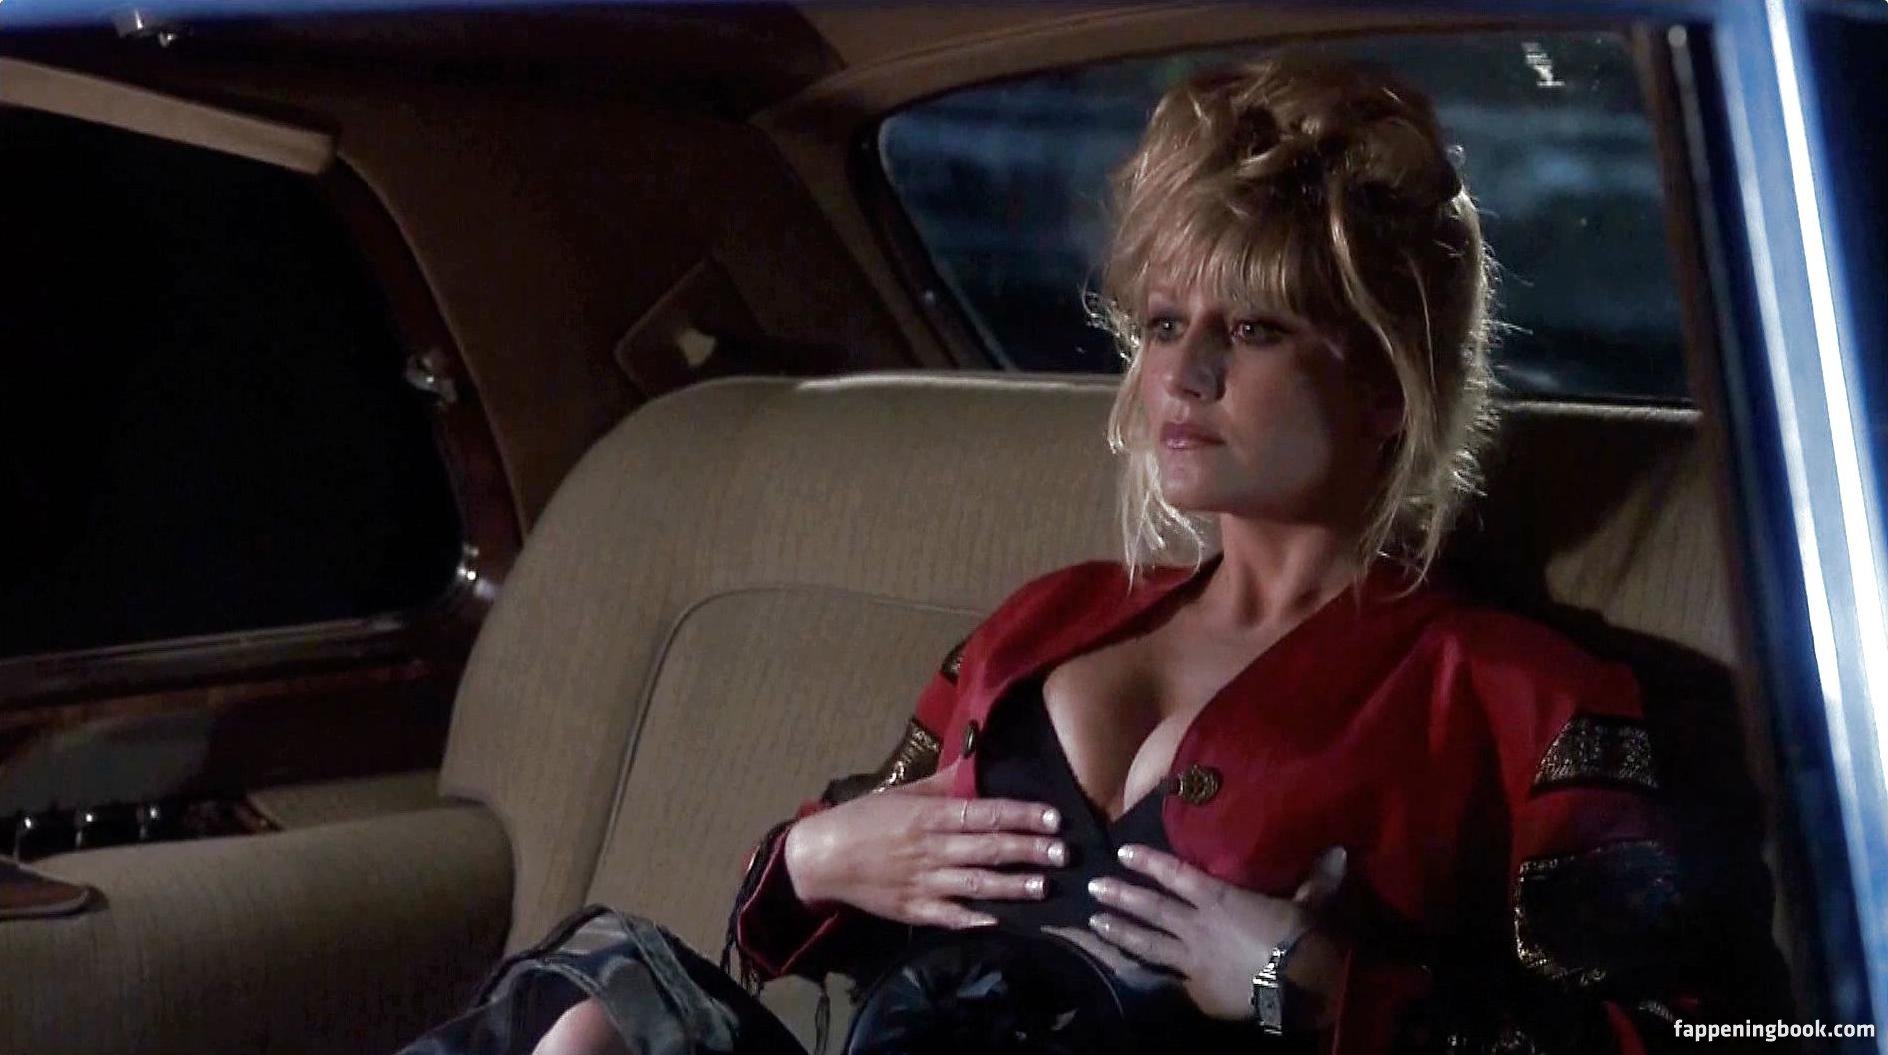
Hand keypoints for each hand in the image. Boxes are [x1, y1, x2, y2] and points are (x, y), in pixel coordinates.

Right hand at [783, 761, 1067, 928]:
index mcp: (928, 815)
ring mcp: (923, 882)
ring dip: (1012, 886)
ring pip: (976, 884)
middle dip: (1028, 850)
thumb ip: (943, 782)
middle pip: (987, 849)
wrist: (820, 857)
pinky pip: (950, 915)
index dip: (1020, 815)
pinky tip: (1002, 921)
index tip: (1052, 816)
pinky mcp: (914, 910)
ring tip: (1044, 886)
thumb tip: (976, 761)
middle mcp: (930, 848)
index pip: (984, 813)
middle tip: (1063, 852)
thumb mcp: (902, 792)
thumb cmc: (864, 819)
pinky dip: (975, 919)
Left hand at [1085, 844, 1350, 1022]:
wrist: (1297, 985)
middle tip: (1093, 888)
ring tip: (1094, 923)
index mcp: (1219, 899)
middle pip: (1152, 909)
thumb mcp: (1309, 904)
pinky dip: (1146, 976)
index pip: (1176, 875)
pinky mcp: (1196, 991)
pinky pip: (1166, 981)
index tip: (1123, 853)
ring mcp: (1192, 961)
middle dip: (1121, 897)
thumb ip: (1315, 880)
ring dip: (1120, 932)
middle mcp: (1197, 927)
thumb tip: (1339, 852)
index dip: (1149, 862)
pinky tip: (1123, 974)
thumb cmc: (1300, 937)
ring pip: (1148, 944)